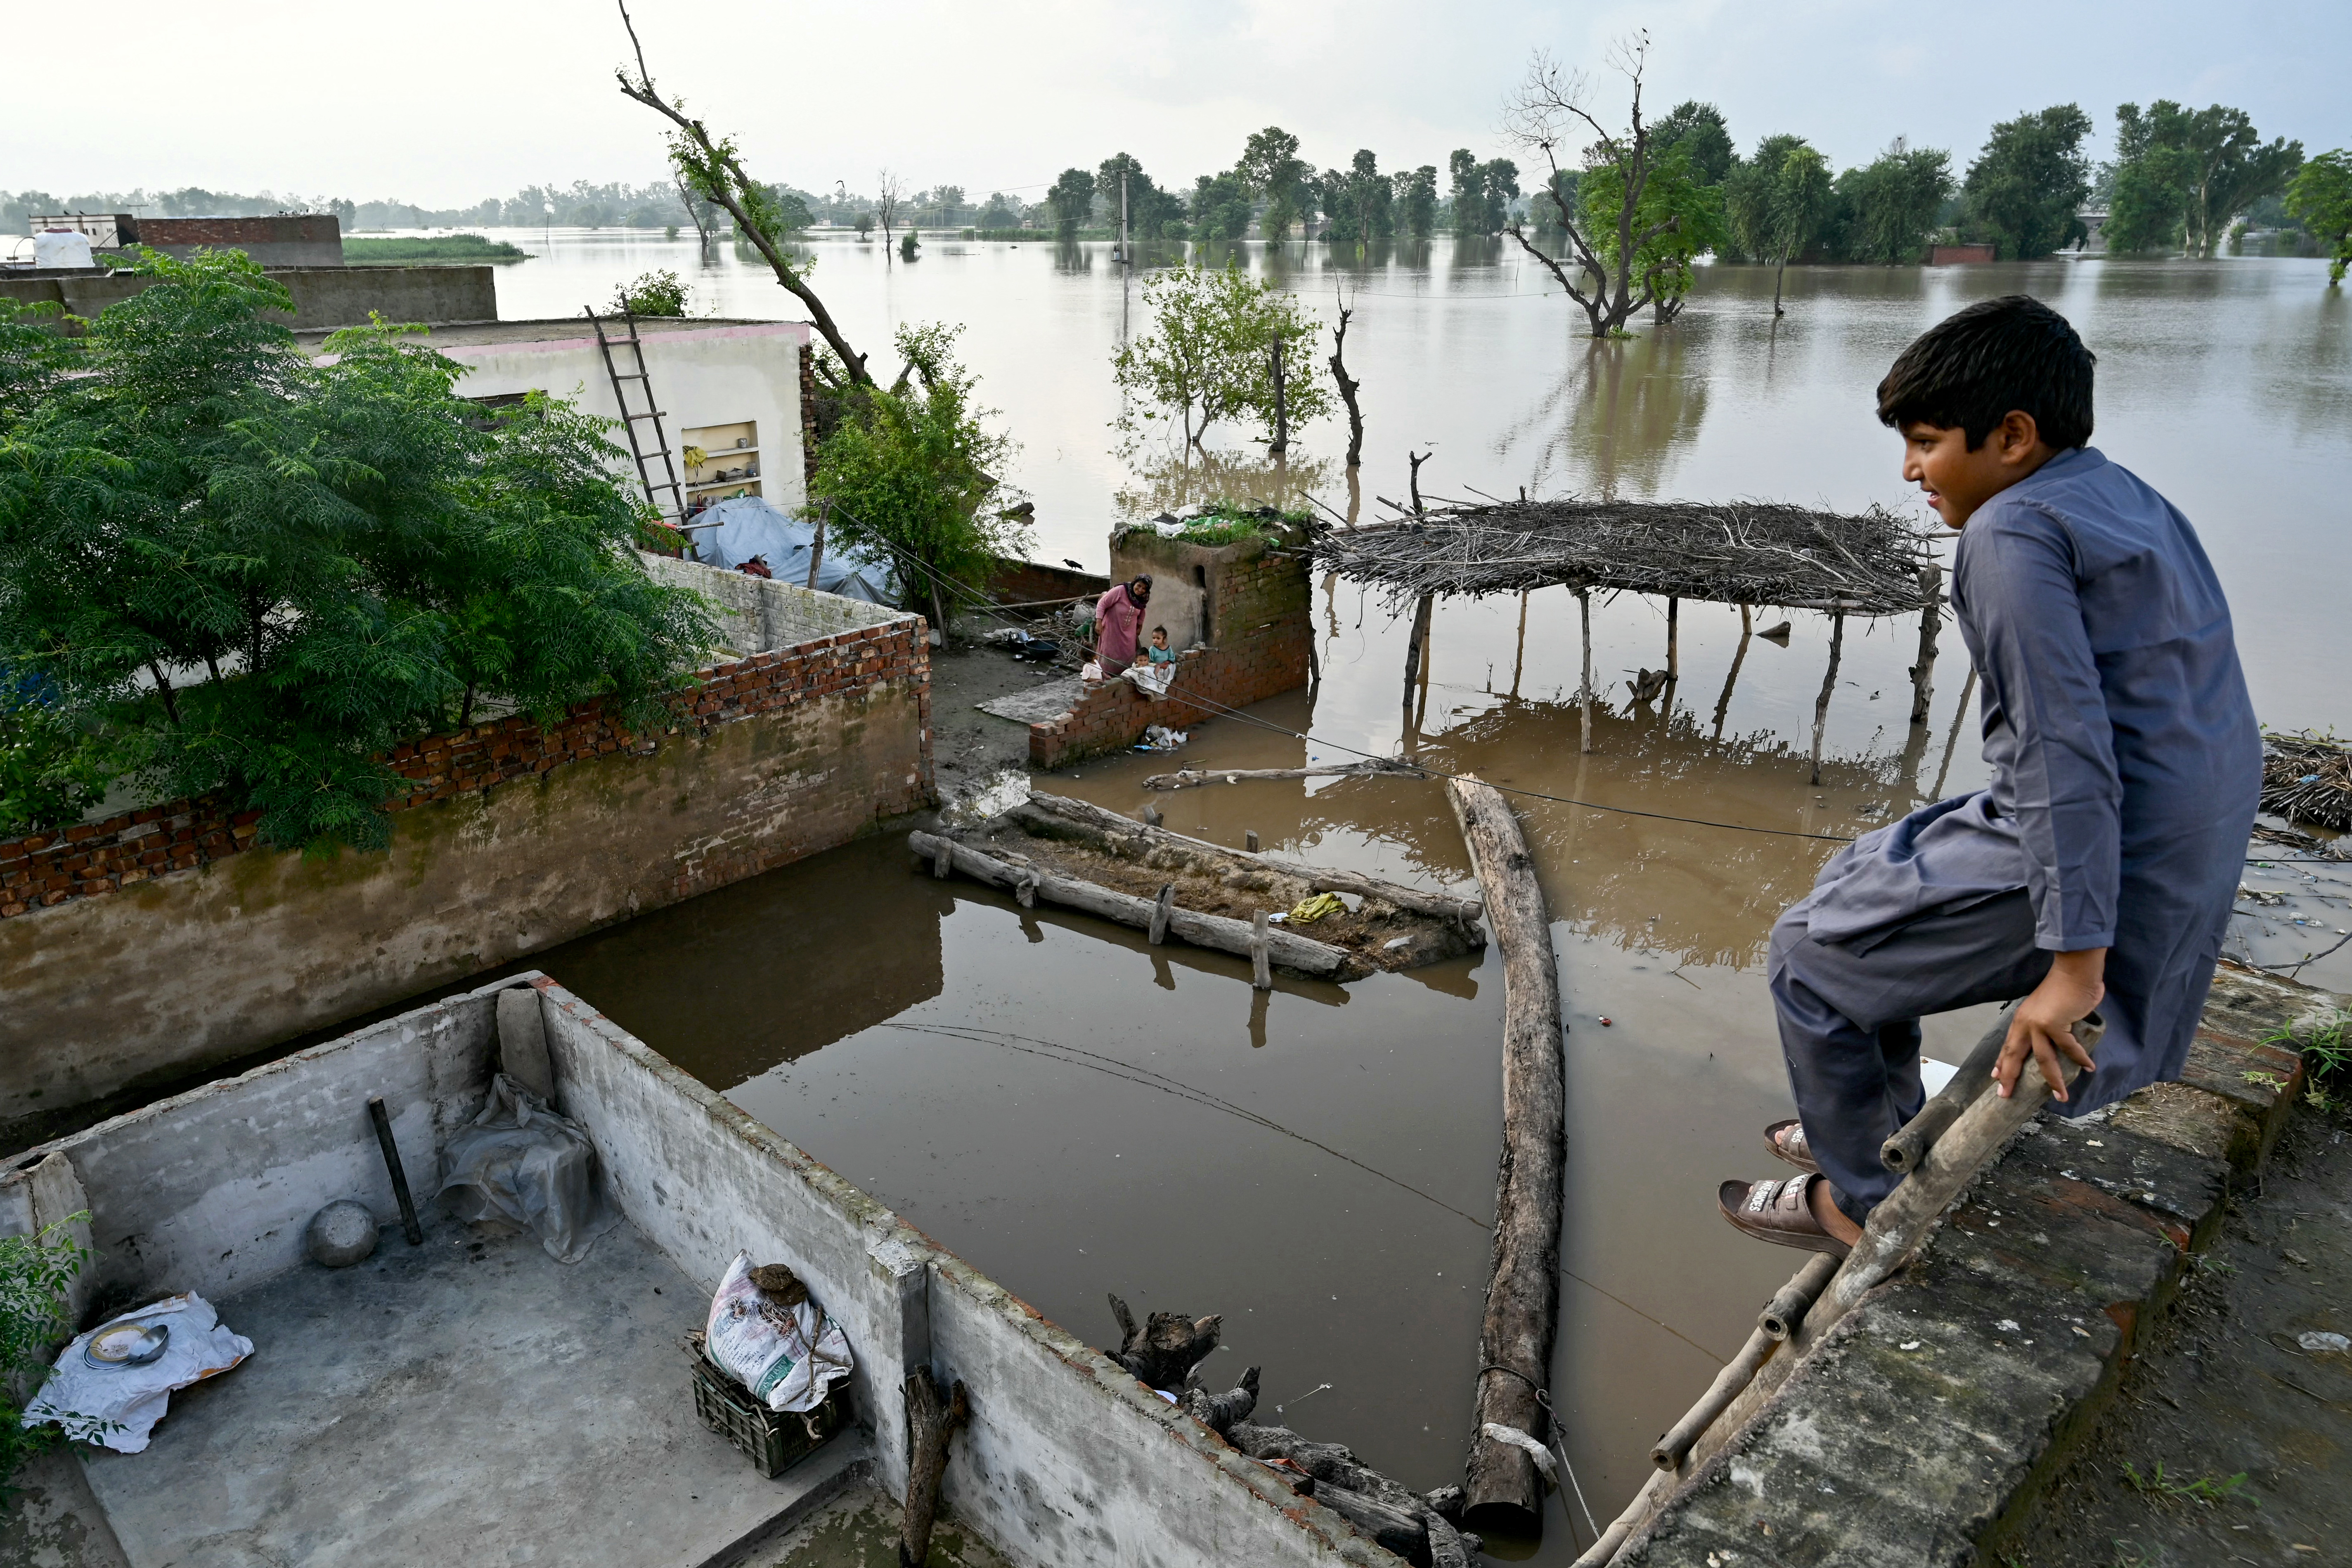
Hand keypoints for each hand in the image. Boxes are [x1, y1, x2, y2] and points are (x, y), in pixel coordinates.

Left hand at [1994, 948, 2105, 1101]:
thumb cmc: (2063, 989)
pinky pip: (2069, 1048)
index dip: (2002, 1062)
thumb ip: (2044, 1024)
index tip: (1995, 1077)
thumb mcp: (2045, 1009)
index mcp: (2021, 1021)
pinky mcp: (2056, 1024)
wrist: (2074, 972)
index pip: (2008, 1046)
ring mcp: (2039, 1025)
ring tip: (2061, 1095)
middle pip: (2014, 1056)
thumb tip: (2051, 1039)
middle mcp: (2025, 1024)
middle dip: (2009, 1077)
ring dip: (2054, 1080)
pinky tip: (2088, 1067)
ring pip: (2043, 1060)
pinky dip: (2080, 1058)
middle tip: (2005, 1095)